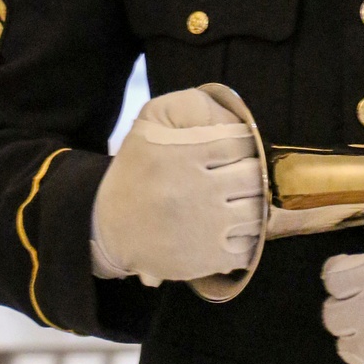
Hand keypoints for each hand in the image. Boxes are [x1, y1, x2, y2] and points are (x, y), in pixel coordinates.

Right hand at [92, 86, 263, 286]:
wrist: (107, 228)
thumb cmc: (136, 172)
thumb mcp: (149, 124)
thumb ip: (185, 105)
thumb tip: (230, 115)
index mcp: (184, 153)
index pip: (242, 142)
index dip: (245, 145)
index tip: (237, 153)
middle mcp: (196, 189)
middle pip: (254, 177)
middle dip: (252, 175)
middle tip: (240, 178)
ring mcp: (204, 226)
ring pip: (257, 212)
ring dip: (254, 206)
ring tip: (239, 204)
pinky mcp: (206, 258)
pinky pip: (248, 247)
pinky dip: (247, 239)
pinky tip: (232, 231)